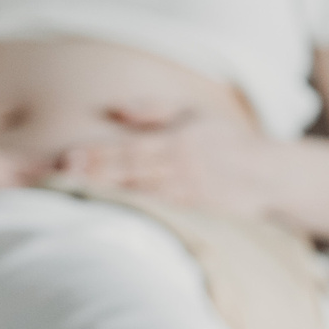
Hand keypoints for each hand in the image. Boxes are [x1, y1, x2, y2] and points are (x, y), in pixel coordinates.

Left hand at [53, 108, 274, 217]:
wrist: (269, 174)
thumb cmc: (223, 139)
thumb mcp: (192, 113)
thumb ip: (152, 110)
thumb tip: (115, 108)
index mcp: (175, 141)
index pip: (128, 148)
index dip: (97, 153)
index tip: (68, 157)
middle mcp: (179, 168)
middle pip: (129, 174)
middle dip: (93, 176)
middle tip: (59, 177)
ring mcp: (187, 195)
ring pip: (141, 197)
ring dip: (107, 198)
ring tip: (75, 198)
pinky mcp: (196, 216)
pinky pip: (160, 217)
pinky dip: (135, 218)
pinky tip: (110, 220)